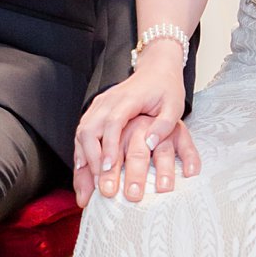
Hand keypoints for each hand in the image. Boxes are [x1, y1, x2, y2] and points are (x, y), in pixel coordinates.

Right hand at [72, 52, 197, 205]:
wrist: (155, 69)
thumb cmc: (166, 89)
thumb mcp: (174, 105)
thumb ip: (164, 125)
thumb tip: (149, 144)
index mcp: (127, 99)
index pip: (113, 122)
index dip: (108, 146)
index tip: (109, 168)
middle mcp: (107, 101)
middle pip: (90, 130)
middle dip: (92, 159)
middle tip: (99, 184)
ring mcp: (98, 106)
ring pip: (81, 134)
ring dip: (83, 161)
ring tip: (88, 187)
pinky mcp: (95, 112)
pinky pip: (82, 135)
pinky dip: (81, 156)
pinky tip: (83, 176)